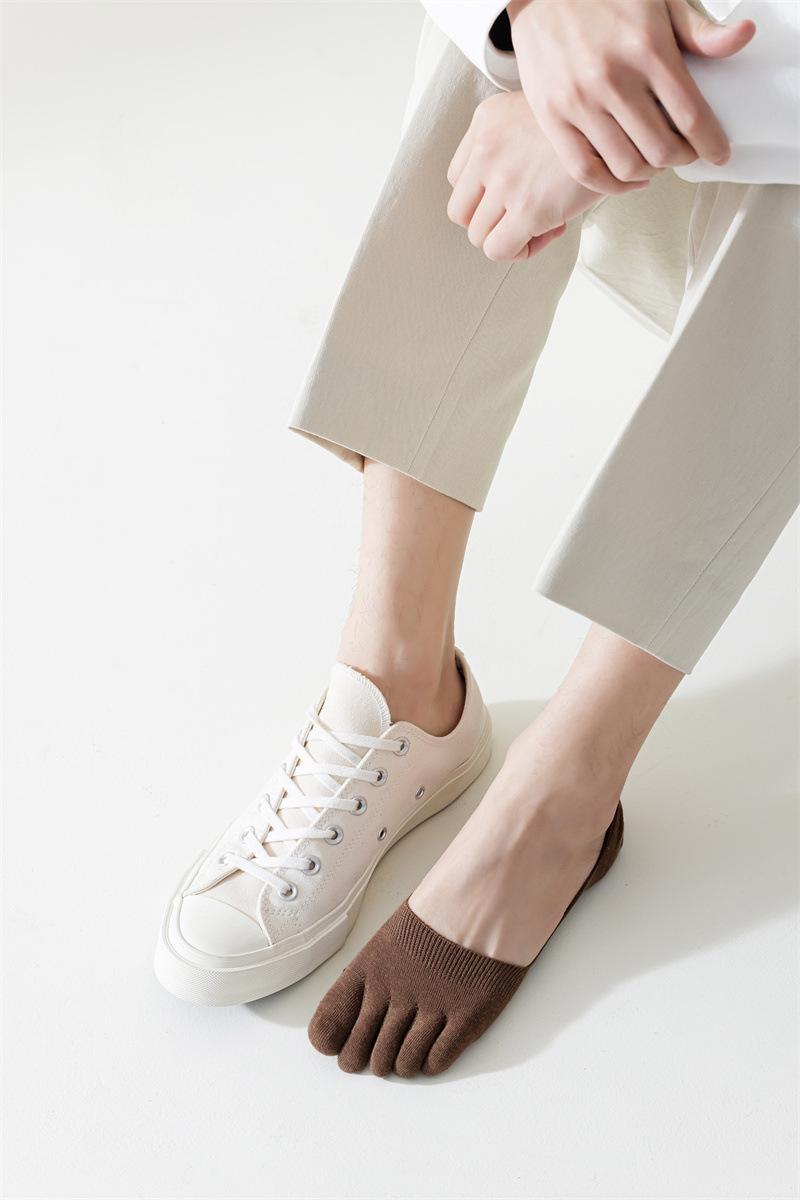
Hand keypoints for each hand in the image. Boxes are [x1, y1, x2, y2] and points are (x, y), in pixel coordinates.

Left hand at [446, 90, 610, 261]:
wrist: (625, 124)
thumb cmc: (593, 123)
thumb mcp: (542, 111)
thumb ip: (517, 139)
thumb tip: (518, 184)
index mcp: (487, 120)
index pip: (459, 177)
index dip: (487, 195)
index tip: (517, 193)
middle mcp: (487, 147)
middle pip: (461, 210)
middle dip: (491, 220)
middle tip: (525, 214)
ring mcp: (504, 179)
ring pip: (478, 235)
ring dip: (509, 237)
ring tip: (543, 222)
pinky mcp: (526, 208)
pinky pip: (498, 250)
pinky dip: (518, 252)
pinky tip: (545, 234)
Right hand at [507, 0, 755, 192]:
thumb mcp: (660, 0)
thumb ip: (698, 30)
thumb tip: (741, 38)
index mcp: (646, 47)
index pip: (690, 115)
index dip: (710, 143)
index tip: (718, 153)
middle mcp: (612, 78)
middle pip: (661, 149)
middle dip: (682, 157)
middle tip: (685, 152)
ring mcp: (579, 102)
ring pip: (626, 165)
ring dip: (649, 172)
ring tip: (654, 160)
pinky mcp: (552, 118)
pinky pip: (585, 170)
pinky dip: (611, 184)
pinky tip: (625, 177)